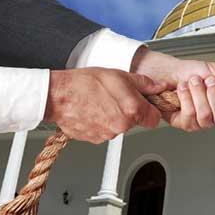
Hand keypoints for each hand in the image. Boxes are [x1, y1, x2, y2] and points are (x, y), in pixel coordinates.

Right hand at [44, 68, 165, 143]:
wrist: (58, 95)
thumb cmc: (85, 83)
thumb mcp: (119, 75)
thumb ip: (143, 83)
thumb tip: (156, 87)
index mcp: (132, 109)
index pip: (154, 119)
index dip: (150, 111)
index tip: (144, 105)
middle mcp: (121, 125)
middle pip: (135, 122)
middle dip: (129, 111)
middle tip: (116, 98)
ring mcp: (107, 134)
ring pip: (118, 127)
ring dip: (113, 117)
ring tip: (100, 102)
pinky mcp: (94, 139)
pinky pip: (104, 131)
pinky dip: (100, 123)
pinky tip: (92, 110)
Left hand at [130, 48, 214, 130]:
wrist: (167, 72)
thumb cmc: (189, 72)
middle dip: (214, 93)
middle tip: (208, 81)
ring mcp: (201, 121)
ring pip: (206, 115)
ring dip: (198, 93)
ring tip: (193, 83)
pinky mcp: (185, 123)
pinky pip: (190, 115)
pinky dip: (186, 97)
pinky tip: (183, 90)